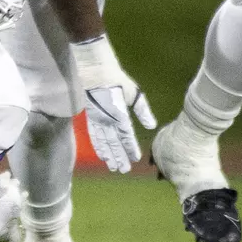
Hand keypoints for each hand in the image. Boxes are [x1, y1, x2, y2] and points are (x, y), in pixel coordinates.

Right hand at [71, 35, 156, 172]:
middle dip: (119, 157)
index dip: (130, 148)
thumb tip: (151, 126)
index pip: (126, 135)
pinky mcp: (90, 117)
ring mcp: (97, 119)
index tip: (136, 158)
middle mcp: (107, 119)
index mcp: (119, 114)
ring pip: (103, 142)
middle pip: (114, 142)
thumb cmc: (118, 80)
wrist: (95, 71)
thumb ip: (143, 110)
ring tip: (113, 167)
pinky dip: (98, 146)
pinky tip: (101, 155)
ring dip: (108, 155)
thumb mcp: (134, 93)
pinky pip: (94, 136)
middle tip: (124, 170)